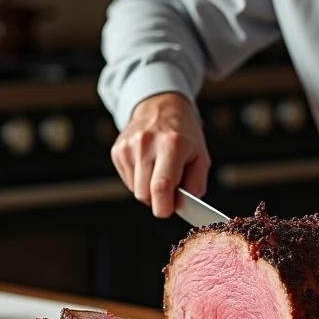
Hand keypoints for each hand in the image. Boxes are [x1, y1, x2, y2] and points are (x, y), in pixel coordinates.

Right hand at [110, 92, 209, 217]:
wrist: (161, 108)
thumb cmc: (184, 135)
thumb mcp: (200, 156)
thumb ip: (195, 184)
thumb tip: (181, 206)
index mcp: (172, 144)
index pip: (161, 186)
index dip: (164, 206)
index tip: (169, 210)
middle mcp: (147, 143)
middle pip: (144, 193)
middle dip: (158, 199)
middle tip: (169, 189)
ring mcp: (129, 146)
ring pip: (135, 190)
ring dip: (148, 189)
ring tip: (159, 171)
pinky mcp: (118, 150)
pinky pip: (127, 180)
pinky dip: (138, 180)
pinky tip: (147, 165)